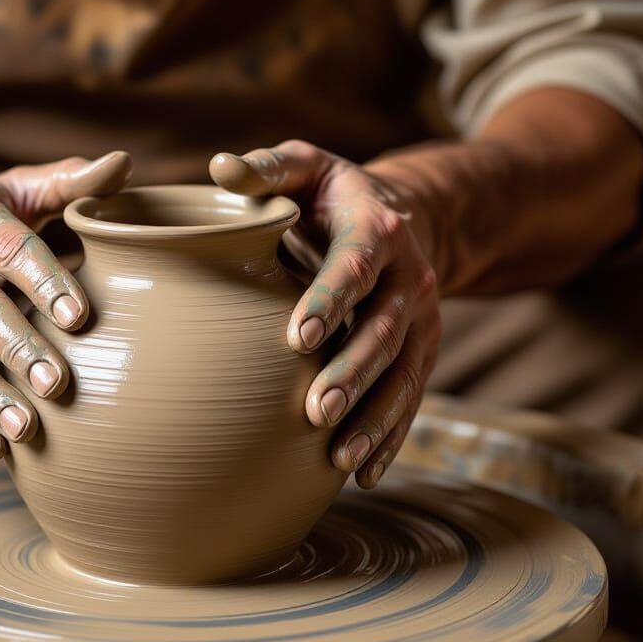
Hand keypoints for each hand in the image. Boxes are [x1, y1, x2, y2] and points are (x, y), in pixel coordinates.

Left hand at [210, 140, 440, 487]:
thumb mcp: (304, 167)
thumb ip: (266, 170)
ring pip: (404, 374)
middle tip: (317, 410)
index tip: (298, 336)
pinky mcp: (423, 350)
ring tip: (342, 457)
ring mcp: (421, 319)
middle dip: (353, 372)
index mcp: (376, 228)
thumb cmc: (330, 195)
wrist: (404, 215)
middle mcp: (408, 277)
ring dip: (375, 418)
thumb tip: (219, 168)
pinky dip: (391, 436)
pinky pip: (412, 398)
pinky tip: (365, 474)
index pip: (354, 265)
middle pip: (384, 330)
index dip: (330, 298)